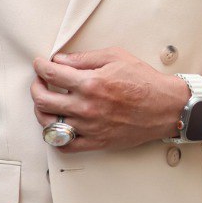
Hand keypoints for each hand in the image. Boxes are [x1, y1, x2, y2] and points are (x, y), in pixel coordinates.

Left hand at [30, 47, 187, 152]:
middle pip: (43, 101)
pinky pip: (66, 146)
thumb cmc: (144, 81)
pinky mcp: (97, 142)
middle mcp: (87, 107)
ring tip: (46, 103)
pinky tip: (57, 125)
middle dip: (36, 88)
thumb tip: (61, 59)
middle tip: (39, 82)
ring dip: (42, 112)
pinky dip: (56, 137)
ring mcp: (90, 127)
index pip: (51, 75)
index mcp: (91, 84)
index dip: (40, 67)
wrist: (165, 107)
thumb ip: (85, 58)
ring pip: (49, 125)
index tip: (40, 64)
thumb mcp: (115, 57)